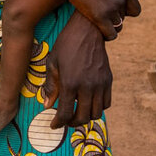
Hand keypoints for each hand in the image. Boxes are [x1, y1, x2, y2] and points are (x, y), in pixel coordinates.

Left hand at [44, 11, 111, 127]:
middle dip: (72, 123)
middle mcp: (87, 86)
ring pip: (96, 113)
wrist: (87, 31)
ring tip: (76, 113)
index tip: (54, 124)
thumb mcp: (53, 63)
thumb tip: (47, 105)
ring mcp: (100, 84)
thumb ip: (50, 86)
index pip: (65, 113)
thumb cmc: (66, 45)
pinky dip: (97, 108)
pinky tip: (88, 103)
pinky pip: (106, 103)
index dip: (58, 122)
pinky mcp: (108, 81)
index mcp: (70, 83)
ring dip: (85, 117)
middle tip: (65, 120)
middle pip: (83, 117)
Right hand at [59, 0, 140, 39]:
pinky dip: (107, 35)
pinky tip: (100, 30)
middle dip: (115, 15)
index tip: (115, 8)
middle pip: (124, 17)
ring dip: (108, 23)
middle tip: (101, 10)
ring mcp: (111, 8)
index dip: (125, 10)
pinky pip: (110, 34)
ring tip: (98, 19)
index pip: (135, 9)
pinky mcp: (99, 16)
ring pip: (117, 25)